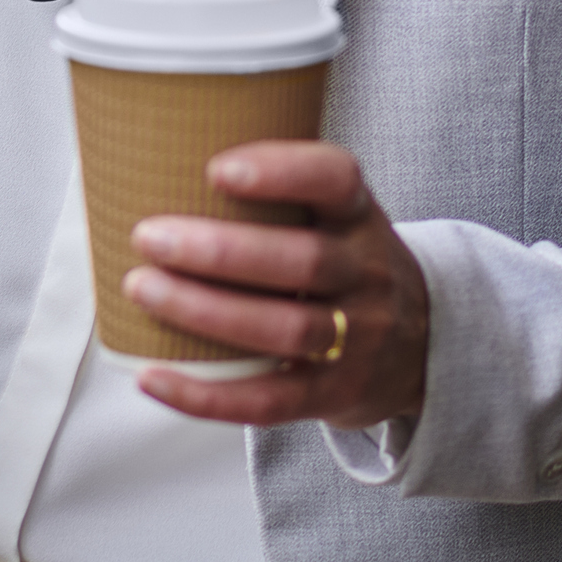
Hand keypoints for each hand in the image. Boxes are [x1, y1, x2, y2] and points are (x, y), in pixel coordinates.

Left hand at [119, 140, 432, 430]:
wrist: (420, 344)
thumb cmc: (342, 264)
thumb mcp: (334, 216)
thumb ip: (274, 191)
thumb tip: (145, 160)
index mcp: (358, 216)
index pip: (337, 180)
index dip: (282, 171)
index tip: (216, 169)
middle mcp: (367, 273)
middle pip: (302, 261)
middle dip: (219, 251)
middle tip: (147, 236)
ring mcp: (357, 339)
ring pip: (286, 328)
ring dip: (205, 312)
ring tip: (141, 288)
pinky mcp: (334, 394)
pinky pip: (270, 401)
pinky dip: (206, 396)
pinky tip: (151, 376)